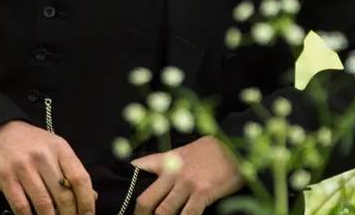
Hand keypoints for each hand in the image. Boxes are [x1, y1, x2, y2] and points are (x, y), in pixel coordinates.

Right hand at [0, 120, 96, 214]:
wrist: (1, 132)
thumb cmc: (33, 144)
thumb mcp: (56, 150)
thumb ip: (71, 172)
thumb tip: (91, 198)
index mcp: (60, 148)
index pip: (80, 178)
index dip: (87, 201)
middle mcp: (43, 157)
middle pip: (63, 195)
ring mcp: (23, 167)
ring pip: (44, 204)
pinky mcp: (6, 178)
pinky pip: (21, 206)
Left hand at [130, 136, 244, 214]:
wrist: (237, 146)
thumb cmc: (212, 150)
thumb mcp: (186, 150)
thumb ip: (169, 162)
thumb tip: (155, 174)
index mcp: (167, 160)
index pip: (137, 168)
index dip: (125, 182)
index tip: (118, 194)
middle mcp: (173, 172)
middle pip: (146, 199)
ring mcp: (187, 184)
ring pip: (164, 211)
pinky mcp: (203, 193)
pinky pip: (189, 214)